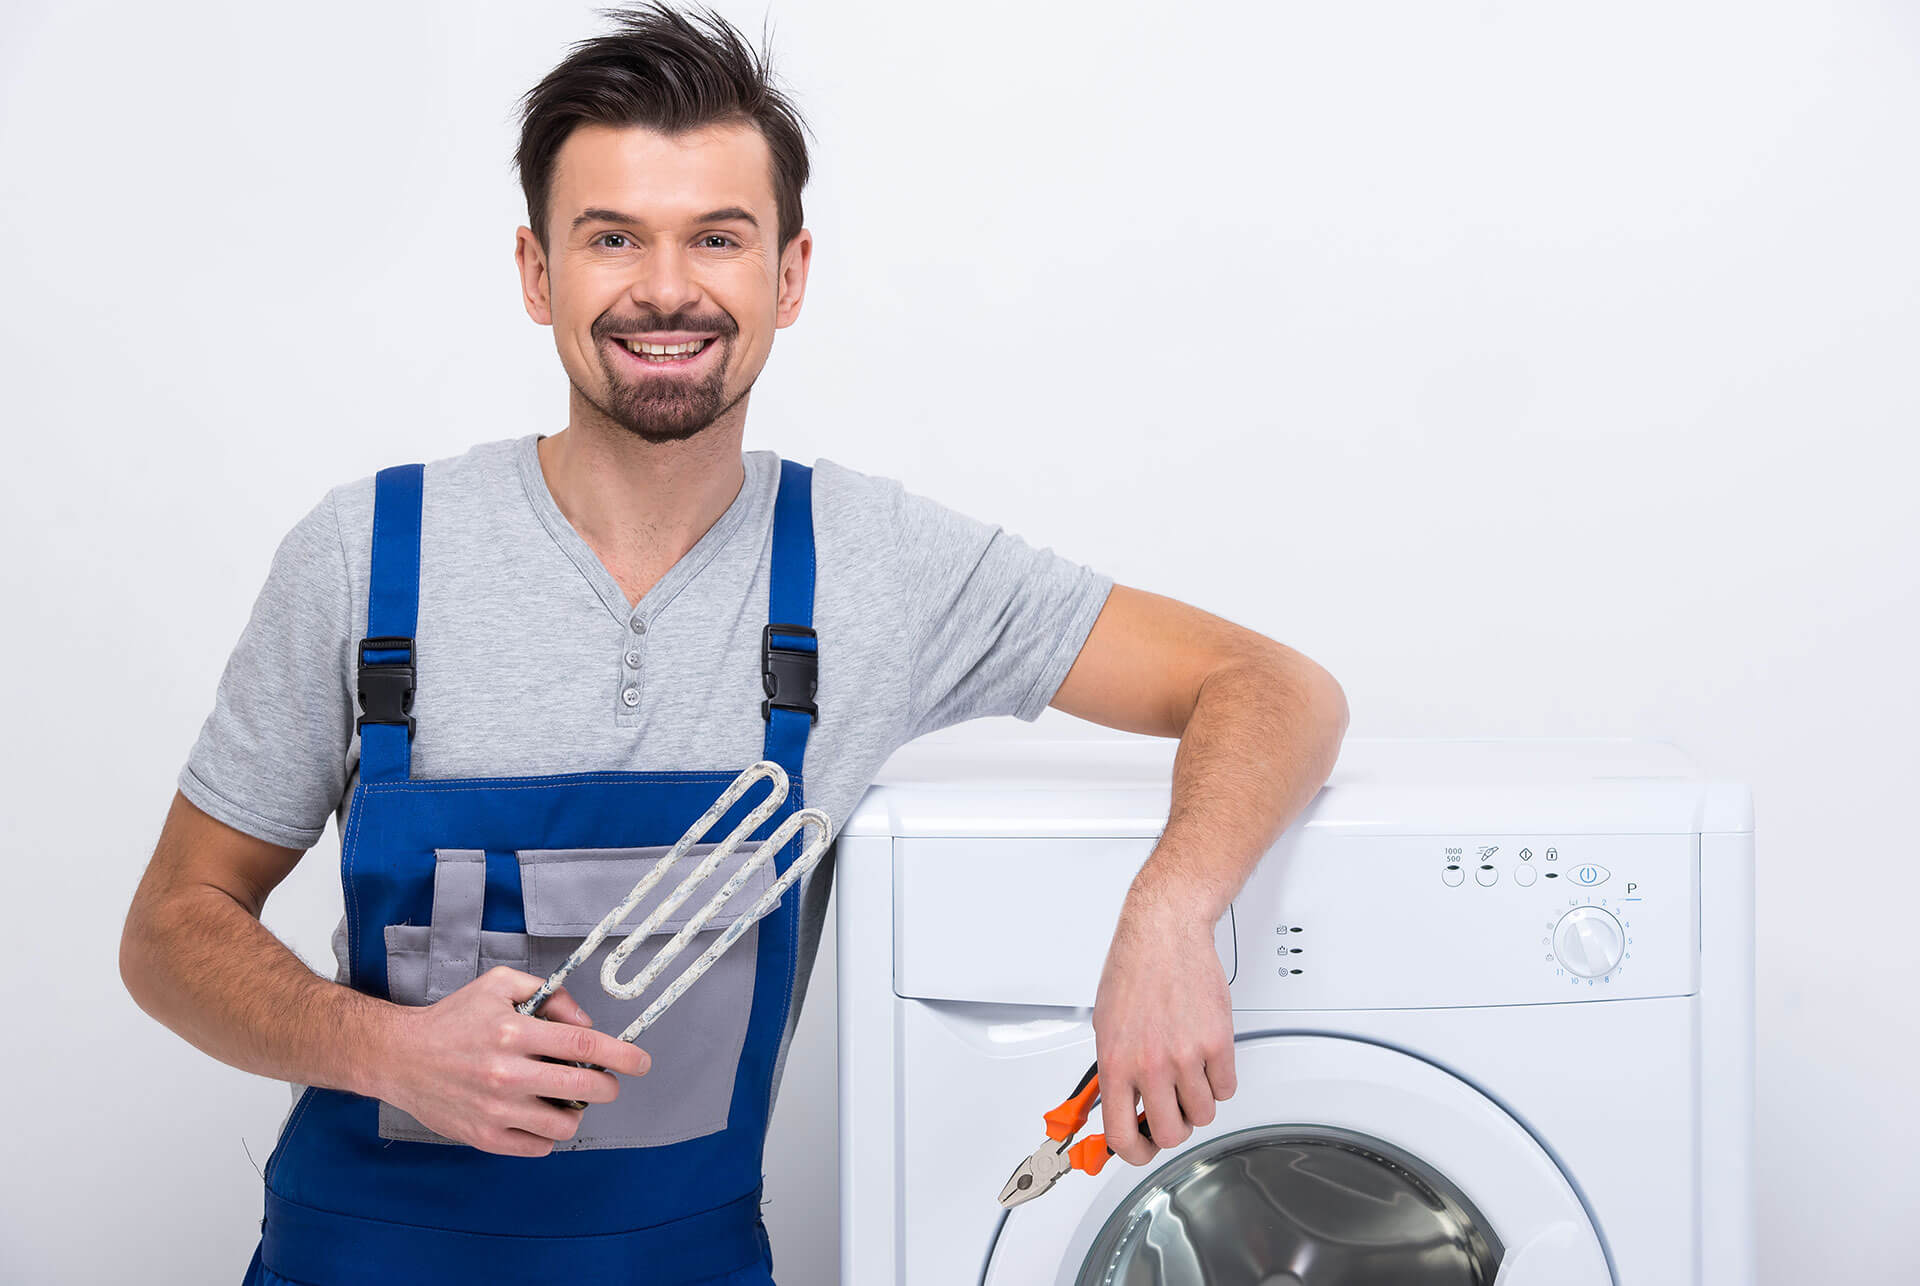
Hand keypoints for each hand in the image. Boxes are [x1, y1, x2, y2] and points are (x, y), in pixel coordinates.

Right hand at [375, 966, 650, 1156]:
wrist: (400, 1056)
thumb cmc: (454, 1018)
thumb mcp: (500, 985)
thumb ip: (549, 994)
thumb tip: (586, 1019)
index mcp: (514, 1032)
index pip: (584, 1045)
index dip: (621, 1054)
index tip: (642, 1062)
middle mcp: (507, 1073)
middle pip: (584, 1086)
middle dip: (608, 1085)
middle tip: (604, 1081)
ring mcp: (496, 1109)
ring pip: (565, 1122)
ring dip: (576, 1111)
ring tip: (564, 1097)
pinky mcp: (484, 1136)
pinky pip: (539, 1146)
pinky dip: (548, 1133)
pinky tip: (537, 1114)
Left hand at [1090, 900, 1235, 1166]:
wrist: (1165, 933)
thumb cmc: (1133, 971)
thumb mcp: (1105, 1026)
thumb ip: (1113, 1072)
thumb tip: (1118, 1109)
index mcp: (1116, 1063)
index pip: (1122, 1136)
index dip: (1135, 1153)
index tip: (1142, 1150)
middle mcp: (1150, 1064)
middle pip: (1171, 1133)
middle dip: (1173, 1127)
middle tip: (1171, 1110)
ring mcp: (1186, 1055)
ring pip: (1203, 1113)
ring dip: (1198, 1101)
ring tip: (1188, 1073)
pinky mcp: (1218, 1042)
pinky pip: (1226, 1088)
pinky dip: (1219, 1080)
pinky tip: (1206, 1059)